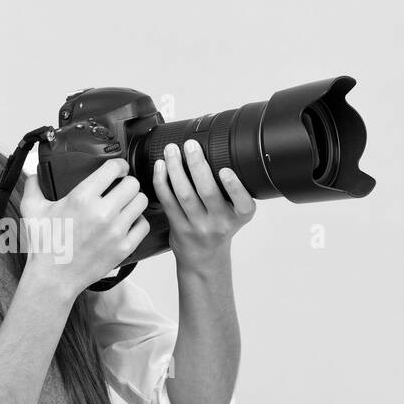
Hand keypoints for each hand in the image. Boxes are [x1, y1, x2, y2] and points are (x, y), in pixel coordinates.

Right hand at [19, 159, 149, 300]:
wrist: (53, 278)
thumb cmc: (44, 246)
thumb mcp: (32, 211)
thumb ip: (32, 186)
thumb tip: (32, 172)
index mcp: (81, 198)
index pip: (114, 168)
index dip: (119, 165)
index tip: (118, 169)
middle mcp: (102, 212)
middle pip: (132, 184)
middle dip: (127, 183)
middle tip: (121, 188)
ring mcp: (115, 231)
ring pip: (141, 202)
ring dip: (134, 201)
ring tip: (126, 205)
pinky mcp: (123, 247)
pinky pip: (143, 225)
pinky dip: (138, 222)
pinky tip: (128, 223)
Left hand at [153, 140, 254, 267]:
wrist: (204, 257)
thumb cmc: (220, 228)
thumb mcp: (235, 213)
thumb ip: (232, 191)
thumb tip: (218, 150)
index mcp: (239, 216)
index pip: (242, 203)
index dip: (234, 187)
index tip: (226, 171)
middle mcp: (220, 223)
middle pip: (207, 192)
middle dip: (197, 166)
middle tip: (190, 145)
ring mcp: (198, 227)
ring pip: (184, 194)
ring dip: (176, 169)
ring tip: (171, 150)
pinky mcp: (178, 228)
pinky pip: (168, 201)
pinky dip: (162, 182)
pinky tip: (160, 167)